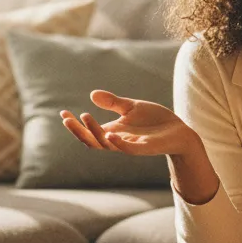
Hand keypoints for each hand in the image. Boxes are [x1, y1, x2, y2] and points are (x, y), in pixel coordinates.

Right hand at [61, 90, 197, 157]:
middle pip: (92, 141)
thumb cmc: (155, 121)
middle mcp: (118, 140)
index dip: (75, 125)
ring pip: (106, 144)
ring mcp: (130, 145)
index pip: (89, 132)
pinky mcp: (144, 148)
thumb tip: (92, 94)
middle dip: (78, 131)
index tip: (62, 114)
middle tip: (66, 119)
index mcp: (113, 132)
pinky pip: (127, 148)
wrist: (179, 131)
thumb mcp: (131, 107)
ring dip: (94, 132)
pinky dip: (117, 142)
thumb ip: (113, 102)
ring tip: (84, 117)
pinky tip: (109, 133)